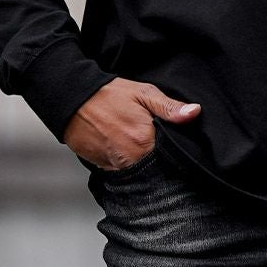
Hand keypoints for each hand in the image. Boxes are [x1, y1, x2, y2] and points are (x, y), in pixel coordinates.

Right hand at [63, 76, 200, 170]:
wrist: (72, 99)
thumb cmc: (108, 94)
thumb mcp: (143, 93)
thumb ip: (169, 107)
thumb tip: (195, 113)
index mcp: (143, 142)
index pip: (170, 159)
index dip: (174, 152)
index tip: (175, 145)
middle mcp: (129, 160)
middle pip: (155, 169)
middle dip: (159, 160)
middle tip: (156, 143)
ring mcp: (114, 167)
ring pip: (138, 173)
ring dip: (143, 164)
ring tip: (140, 145)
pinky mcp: (102, 168)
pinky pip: (121, 173)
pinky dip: (126, 165)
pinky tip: (126, 150)